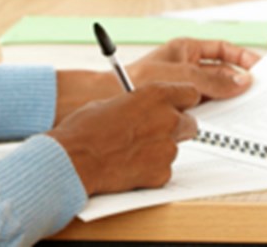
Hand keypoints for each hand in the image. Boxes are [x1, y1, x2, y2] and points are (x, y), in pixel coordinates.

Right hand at [47, 82, 200, 195]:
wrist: (75, 160)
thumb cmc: (85, 129)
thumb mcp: (112, 102)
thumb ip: (138, 104)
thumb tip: (142, 109)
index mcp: (156, 95)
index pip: (190, 93)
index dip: (182, 102)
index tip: (176, 106)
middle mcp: (167, 119)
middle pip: (190, 123)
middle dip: (176, 128)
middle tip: (155, 132)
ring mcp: (167, 148)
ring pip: (174, 148)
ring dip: (159, 149)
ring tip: (132, 151)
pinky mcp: (162, 173)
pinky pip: (163, 169)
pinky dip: (151, 169)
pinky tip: (129, 166)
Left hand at [53, 38, 257, 122]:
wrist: (110, 101)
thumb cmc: (136, 79)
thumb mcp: (181, 74)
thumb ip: (212, 78)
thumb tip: (242, 81)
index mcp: (186, 48)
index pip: (222, 48)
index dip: (242, 56)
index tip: (259, 66)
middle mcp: (186, 65)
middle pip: (221, 70)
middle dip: (239, 78)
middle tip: (259, 87)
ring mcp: (184, 86)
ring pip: (215, 89)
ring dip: (229, 96)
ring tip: (246, 103)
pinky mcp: (180, 105)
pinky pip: (206, 106)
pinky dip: (218, 110)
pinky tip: (225, 116)